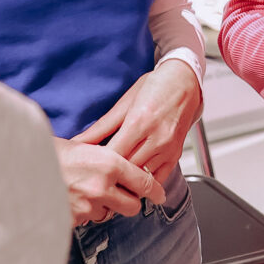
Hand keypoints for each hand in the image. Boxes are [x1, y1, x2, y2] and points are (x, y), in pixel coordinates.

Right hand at [52, 137, 165, 226]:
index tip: (159, 195)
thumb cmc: (48, 150)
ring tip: (87, 190)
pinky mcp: (74, 218)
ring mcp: (88, 204)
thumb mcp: (83, 145)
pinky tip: (74, 198)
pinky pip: (88, 219)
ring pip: (109, 214)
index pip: (144, 181)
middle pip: (133, 205)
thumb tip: (121, 162)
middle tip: (120, 193)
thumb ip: (105, 156)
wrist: (20, 164)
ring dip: (104, 206)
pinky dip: (84, 212)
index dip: (154, 190)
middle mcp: (102, 185)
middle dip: (129, 201)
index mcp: (108, 162)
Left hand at [73, 60, 200, 183]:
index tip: (88, 164)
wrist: (185, 82)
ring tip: (113, 176)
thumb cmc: (155, 87)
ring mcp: (168, 149)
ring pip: (141, 177)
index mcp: (140, 122)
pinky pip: (157, 179)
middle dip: (110, 172)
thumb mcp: (125, 102)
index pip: (113, 155)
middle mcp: (156, 138)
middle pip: (127, 168)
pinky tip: (134, 177)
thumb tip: (78, 142)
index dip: (98, 162)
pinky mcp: (176, 155)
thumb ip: (101, 127)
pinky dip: (144, 181)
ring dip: (126, 179)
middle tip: (96, 173)